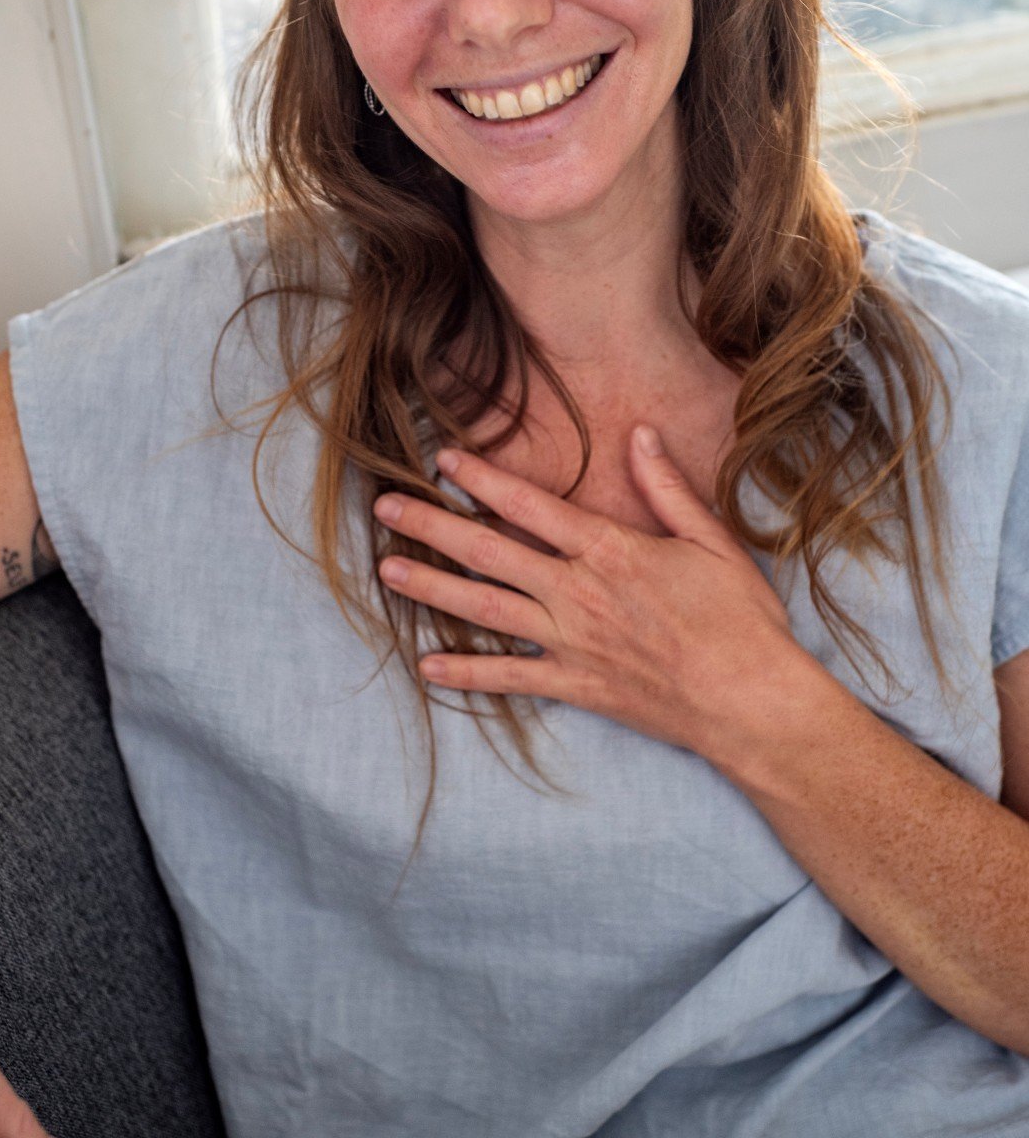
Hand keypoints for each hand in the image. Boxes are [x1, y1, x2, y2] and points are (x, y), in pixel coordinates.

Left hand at [374, 423, 808, 764]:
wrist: (751, 704)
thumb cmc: (741, 620)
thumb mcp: (713, 541)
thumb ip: (668, 488)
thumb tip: (641, 433)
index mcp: (610, 551)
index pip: (531, 505)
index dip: (482, 480)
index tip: (443, 459)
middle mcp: (579, 594)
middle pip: (490, 553)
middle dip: (433, 527)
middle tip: (385, 508)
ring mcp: (571, 643)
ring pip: (486, 610)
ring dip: (432, 589)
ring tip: (387, 572)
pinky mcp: (575, 686)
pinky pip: (509, 679)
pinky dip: (466, 673)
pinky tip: (428, 666)